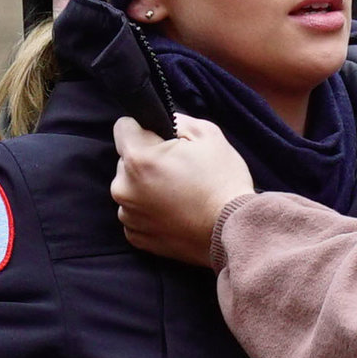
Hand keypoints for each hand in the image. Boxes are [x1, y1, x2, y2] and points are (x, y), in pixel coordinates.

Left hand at [112, 114, 255, 265]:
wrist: (233, 231)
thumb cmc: (223, 182)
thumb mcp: (208, 135)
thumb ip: (177, 121)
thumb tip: (164, 122)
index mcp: (138, 158)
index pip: (123, 126)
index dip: (146, 128)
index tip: (164, 140)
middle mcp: (124, 188)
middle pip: (126, 160)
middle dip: (147, 160)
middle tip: (180, 170)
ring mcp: (128, 215)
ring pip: (130, 188)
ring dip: (147, 187)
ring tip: (180, 195)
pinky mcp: (136, 236)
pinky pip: (136, 214)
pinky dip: (151, 212)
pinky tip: (176, 212)